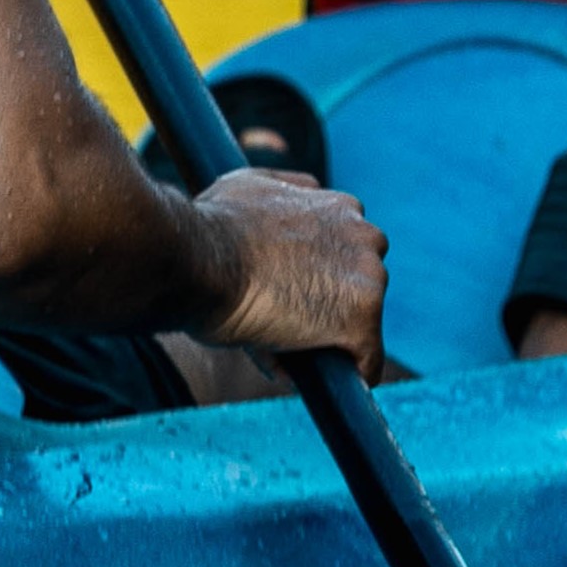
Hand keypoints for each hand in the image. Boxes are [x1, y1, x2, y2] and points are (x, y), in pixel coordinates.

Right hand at [192, 164, 388, 370]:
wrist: (199, 260)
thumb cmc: (210, 227)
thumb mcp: (250, 184)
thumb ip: (285, 189)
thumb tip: (298, 200)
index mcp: (340, 207)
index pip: (349, 248)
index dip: (322, 272)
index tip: (296, 288)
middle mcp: (364, 236)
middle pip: (363, 282)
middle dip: (332, 299)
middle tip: (288, 318)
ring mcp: (367, 278)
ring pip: (364, 320)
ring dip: (334, 335)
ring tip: (289, 348)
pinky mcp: (361, 320)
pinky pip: (367, 361)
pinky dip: (348, 373)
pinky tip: (323, 382)